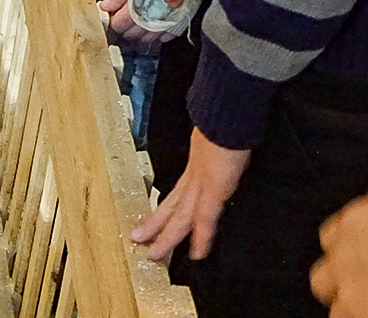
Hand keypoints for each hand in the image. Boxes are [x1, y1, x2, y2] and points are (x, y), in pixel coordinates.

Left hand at [100, 0, 177, 49]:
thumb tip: (105, 6)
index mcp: (138, 5)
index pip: (120, 24)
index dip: (114, 23)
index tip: (112, 21)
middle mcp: (151, 16)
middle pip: (133, 33)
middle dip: (126, 31)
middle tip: (122, 26)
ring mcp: (166, 21)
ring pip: (148, 38)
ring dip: (140, 36)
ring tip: (136, 30)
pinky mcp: (179, 21)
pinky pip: (165, 36)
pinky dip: (158, 35)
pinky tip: (154, 31)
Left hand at [132, 129, 250, 261]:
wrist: (228, 113)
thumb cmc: (227, 120)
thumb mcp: (218, 136)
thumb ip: (216, 148)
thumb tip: (221, 150)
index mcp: (196, 165)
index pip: (177, 192)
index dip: (166, 209)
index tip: (157, 222)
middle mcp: (195, 176)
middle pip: (172, 206)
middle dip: (156, 226)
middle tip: (138, 240)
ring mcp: (203, 183)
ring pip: (180, 216)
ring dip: (168, 237)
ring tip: (154, 254)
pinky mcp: (214, 189)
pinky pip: (205, 219)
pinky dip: (202, 238)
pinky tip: (197, 254)